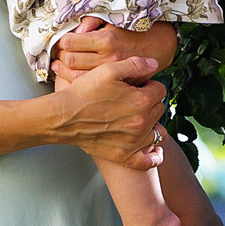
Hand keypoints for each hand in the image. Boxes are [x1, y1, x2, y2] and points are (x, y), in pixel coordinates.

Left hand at [52, 17, 176, 82]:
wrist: (157, 47)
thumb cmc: (132, 30)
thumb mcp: (114, 20)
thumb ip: (92, 22)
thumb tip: (76, 30)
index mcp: (106, 40)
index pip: (70, 43)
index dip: (62, 42)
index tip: (62, 41)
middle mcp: (108, 58)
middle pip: (70, 60)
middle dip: (61, 55)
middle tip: (60, 53)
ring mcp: (111, 73)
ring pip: (74, 75)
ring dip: (63, 69)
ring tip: (60, 64)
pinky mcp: (113, 83)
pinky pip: (87, 85)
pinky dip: (73, 80)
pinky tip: (70, 74)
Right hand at [53, 54, 168, 169]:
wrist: (64, 117)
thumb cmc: (84, 92)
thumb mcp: (109, 69)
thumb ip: (136, 64)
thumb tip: (155, 64)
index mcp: (142, 100)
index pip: (160, 90)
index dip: (148, 84)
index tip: (136, 85)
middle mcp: (142, 123)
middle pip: (159, 109)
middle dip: (149, 102)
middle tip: (131, 99)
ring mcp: (134, 142)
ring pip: (157, 131)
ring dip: (151, 123)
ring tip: (136, 118)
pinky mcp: (124, 155)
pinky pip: (149, 161)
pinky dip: (154, 156)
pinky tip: (152, 149)